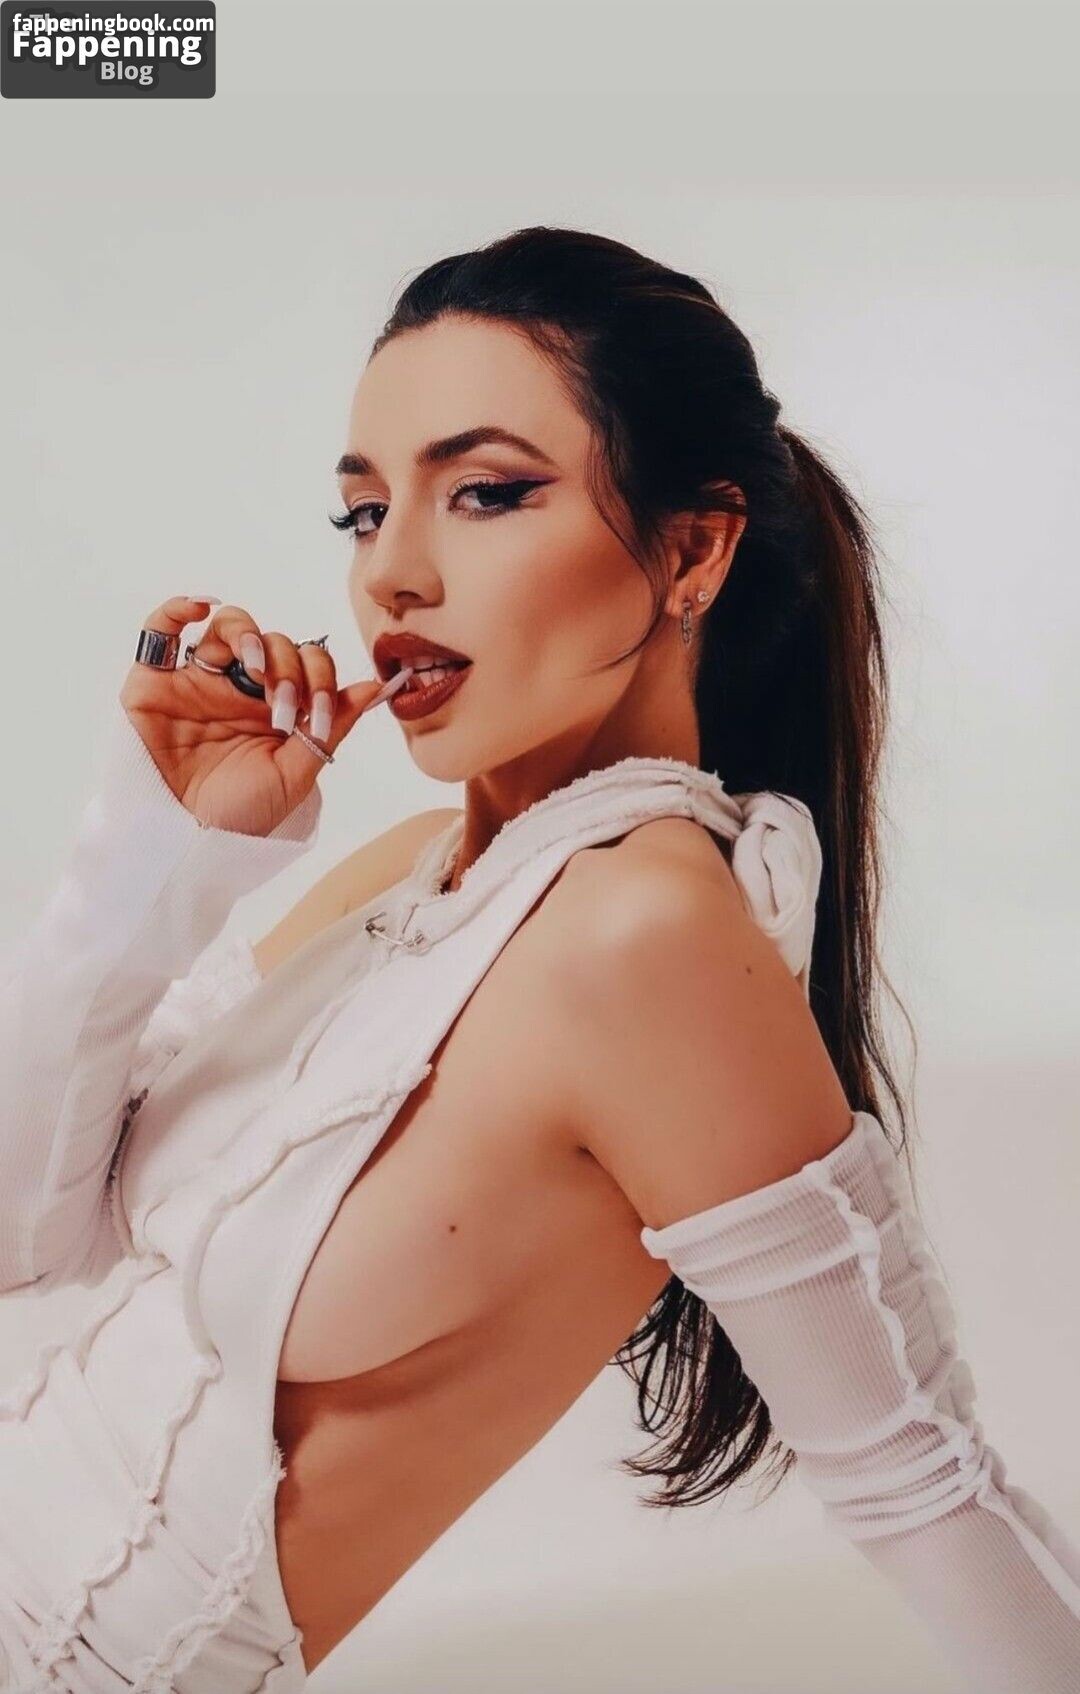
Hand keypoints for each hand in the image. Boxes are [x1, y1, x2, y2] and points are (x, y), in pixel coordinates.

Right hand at [118, 596, 394, 836]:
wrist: (187, 843)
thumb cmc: (241, 816)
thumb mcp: (296, 774)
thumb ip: (332, 726)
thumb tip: (377, 687)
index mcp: (276, 706)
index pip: (308, 662)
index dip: (319, 679)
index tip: (315, 719)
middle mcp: (239, 688)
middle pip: (275, 642)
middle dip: (289, 669)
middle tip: (283, 709)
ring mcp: (197, 681)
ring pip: (228, 626)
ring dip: (250, 637)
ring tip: (255, 670)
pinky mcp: (153, 684)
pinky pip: (158, 631)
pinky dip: (176, 608)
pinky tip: (200, 607)